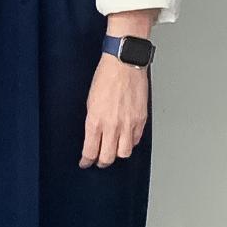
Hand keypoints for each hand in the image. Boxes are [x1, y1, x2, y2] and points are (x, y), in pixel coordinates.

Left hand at [80, 53, 148, 168]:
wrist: (124, 64)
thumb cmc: (106, 77)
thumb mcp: (90, 101)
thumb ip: (93, 121)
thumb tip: (93, 135)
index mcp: (95, 121)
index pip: (90, 151)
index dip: (86, 161)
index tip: (85, 162)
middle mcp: (112, 126)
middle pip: (108, 157)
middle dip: (101, 162)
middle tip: (99, 161)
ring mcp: (128, 124)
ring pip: (124, 153)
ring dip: (118, 155)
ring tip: (114, 152)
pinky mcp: (141, 120)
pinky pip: (136, 140)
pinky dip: (131, 142)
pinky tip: (126, 139)